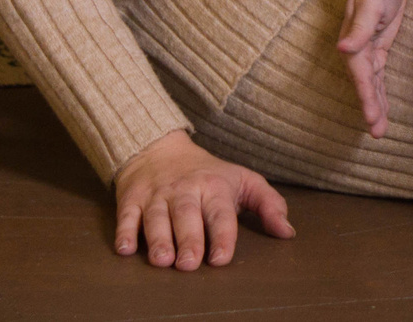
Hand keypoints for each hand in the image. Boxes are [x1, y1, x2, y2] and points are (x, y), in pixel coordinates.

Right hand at [114, 127, 293, 269]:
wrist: (159, 147)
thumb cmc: (208, 172)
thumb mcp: (243, 180)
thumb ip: (268, 204)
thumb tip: (288, 233)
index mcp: (214, 187)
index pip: (220, 213)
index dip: (222, 235)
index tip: (220, 258)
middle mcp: (185, 190)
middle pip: (187, 216)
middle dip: (188, 240)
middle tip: (188, 264)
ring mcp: (156, 195)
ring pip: (156, 218)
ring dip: (158, 239)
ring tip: (162, 261)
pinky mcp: (131, 199)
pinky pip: (126, 216)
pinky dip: (124, 231)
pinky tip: (125, 248)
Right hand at [337, 0, 406, 137]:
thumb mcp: (370, 5)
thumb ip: (359, 28)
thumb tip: (343, 49)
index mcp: (354, 43)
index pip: (360, 74)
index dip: (366, 96)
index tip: (371, 117)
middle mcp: (357, 52)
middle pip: (364, 85)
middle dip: (370, 108)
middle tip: (377, 132)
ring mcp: (367, 54)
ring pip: (371, 86)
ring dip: (375, 107)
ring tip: (379, 132)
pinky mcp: (377, 53)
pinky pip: (377, 79)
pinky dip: (380, 95)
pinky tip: (381, 112)